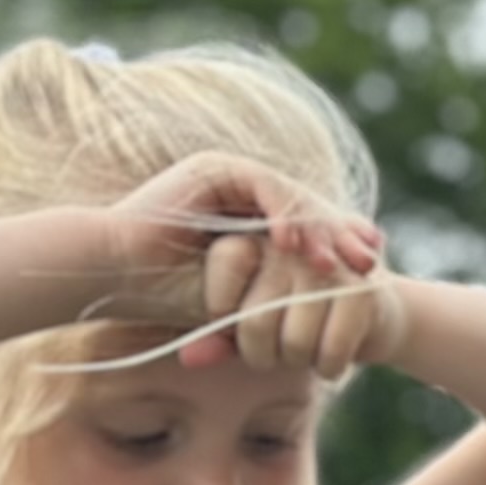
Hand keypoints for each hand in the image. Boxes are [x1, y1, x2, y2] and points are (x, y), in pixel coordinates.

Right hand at [101, 151, 402, 376]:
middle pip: (306, 208)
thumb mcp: (239, 301)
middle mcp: (241, 190)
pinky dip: (282, 214)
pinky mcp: (215, 168)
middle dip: (340, 236)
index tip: (368, 274)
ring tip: (340, 260)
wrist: (115, 274)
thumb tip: (320, 315)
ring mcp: (229, 174)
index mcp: (247, 218)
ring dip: (318, 229)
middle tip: (370, 263)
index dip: (338, 248)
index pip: (305, 229)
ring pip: (291, 196)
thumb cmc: (165, 297)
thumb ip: (276, 295)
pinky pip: (263, 187)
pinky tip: (295, 247)